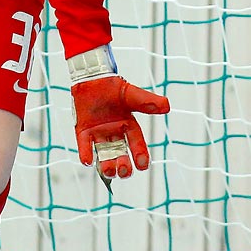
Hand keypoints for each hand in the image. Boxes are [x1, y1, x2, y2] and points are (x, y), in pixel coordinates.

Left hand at [66, 46, 168, 183]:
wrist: (91, 78)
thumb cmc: (112, 86)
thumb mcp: (131, 94)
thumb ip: (146, 102)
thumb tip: (166, 106)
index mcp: (128, 125)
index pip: (136, 143)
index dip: (140, 154)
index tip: (143, 166)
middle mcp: (114, 132)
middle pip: (120, 152)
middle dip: (123, 164)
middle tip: (124, 172)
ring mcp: (98, 133)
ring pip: (104, 153)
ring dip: (106, 163)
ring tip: (109, 171)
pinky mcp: (84, 131)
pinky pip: (85, 145)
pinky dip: (86, 153)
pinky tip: (87, 161)